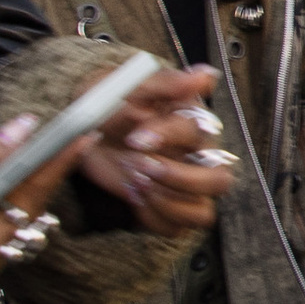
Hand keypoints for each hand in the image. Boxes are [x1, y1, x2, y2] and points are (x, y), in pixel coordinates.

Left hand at [76, 65, 237, 235]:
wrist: (87, 129)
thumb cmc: (112, 103)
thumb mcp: (132, 86)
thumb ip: (168, 83)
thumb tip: (205, 75)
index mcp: (193, 124)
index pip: (196, 134)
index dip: (167, 137)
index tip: (136, 138)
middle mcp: (197, 158)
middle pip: (218, 181)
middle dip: (178, 179)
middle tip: (141, 167)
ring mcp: (185, 186)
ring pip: (203, 212)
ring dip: (167, 203)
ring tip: (136, 184)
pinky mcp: (168, 206)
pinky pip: (177, 228)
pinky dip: (153, 218)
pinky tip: (134, 197)